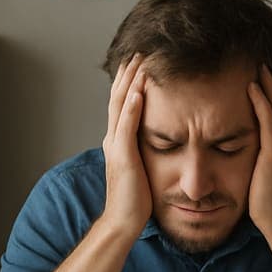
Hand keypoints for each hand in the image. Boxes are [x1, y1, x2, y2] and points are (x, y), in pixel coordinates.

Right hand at [100, 54, 151, 236]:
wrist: (123, 220)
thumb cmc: (136, 198)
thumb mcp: (142, 166)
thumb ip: (144, 150)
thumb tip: (158, 138)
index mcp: (118, 140)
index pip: (122, 102)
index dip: (129, 81)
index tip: (140, 61)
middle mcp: (113, 138)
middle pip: (118, 96)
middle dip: (128, 73)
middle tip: (139, 51)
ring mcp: (116, 145)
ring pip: (120, 105)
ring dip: (129, 82)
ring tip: (139, 61)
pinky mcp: (123, 156)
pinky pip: (127, 126)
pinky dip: (131, 107)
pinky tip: (139, 92)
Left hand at [247, 64, 271, 234]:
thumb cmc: (269, 204)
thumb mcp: (264, 175)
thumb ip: (261, 160)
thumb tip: (249, 154)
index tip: (264, 76)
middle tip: (262, 61)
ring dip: (268, 84)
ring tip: (258, 65)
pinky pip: (269, 120)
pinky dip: (261, 101)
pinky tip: (252, 87)